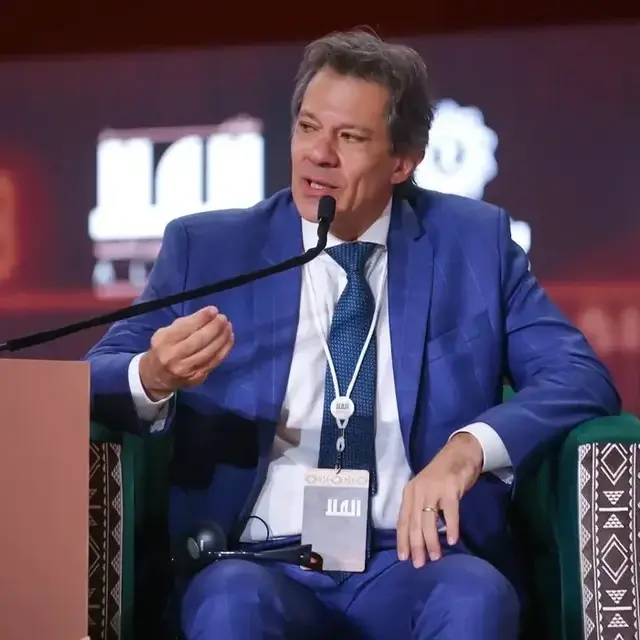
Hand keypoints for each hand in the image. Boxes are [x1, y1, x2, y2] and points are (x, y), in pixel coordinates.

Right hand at [139, 306, 233, 400]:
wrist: (156, 376)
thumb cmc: (164, 348)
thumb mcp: (166, 332)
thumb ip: (186, 323)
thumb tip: (209, 314)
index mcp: (164, 341)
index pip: (186, 328)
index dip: (202, 318)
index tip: (214, 310)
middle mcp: (174, 356)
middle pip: (199, 340)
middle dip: (214, 327)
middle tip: (223, 318)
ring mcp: (186, 369)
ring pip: (210, 352)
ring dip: (222, 338)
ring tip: (228, 327)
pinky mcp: (196, 377)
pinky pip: (214, 362)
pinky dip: (224, 349)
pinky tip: (229, 339)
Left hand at [396, 433, 482, 567]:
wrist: (459, 452)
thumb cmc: (442, 475)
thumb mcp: (425, 490)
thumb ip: (420, 508)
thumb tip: (419, 536)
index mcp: (409, 492)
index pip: (402, 520)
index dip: (402, 539)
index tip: (403, 557)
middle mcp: (418, 491)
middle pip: (414, 523)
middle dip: (416, 545)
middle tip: (419, 564)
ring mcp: (434, 489)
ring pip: (429, 520)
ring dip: (432, 541)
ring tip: (435, 557)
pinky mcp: (450, 489)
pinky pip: (450, 512)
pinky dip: (451, 527)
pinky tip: (453, 540)